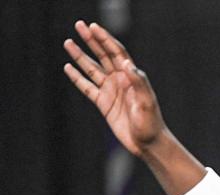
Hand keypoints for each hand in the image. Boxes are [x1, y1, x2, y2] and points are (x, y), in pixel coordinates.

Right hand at [63, 21, 165, 156]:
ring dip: (80, 56)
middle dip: (91, 40)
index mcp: (131, 77)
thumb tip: (127, 64)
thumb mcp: (147, 102)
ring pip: (92, 69)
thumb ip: (139, 82)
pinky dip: (77, 78)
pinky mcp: (103, 104)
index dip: (105, 39)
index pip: (117, 53)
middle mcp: (120, 81)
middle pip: (103, 55)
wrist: (147, 144)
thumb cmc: (151, 123)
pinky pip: (87, 87)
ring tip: (68, 42)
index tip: (93, 27)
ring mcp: (111, 91)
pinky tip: (68, 67)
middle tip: (79, 25)